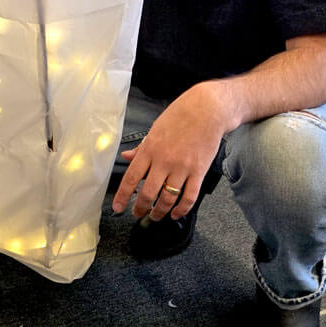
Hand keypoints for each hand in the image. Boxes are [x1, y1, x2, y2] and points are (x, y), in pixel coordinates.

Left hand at [112, 82, 231, 221]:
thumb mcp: (154, 130)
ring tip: (155, 216)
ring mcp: (182, 168)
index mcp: (149, 150)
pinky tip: (176, 214)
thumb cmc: (180, 116)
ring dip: (160, 212)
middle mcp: (164, 161)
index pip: (131, 178)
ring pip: (168, 199)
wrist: (207, 110)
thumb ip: (141, 147)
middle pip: (148, 193)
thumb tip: (126, 156)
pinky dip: (182, 209)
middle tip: (137, 214)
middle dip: (140, 208)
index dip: (122, 196)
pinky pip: (189, 197)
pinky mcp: (199, 172)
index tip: (118, 207)